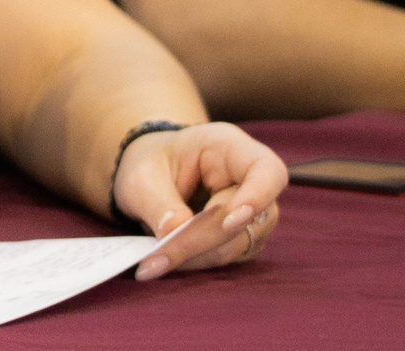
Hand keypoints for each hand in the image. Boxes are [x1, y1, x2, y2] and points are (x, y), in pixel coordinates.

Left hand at [116, 121, 286, 278]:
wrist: (151, 175)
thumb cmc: (150, 165)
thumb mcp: (141, 176)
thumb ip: (157, 202)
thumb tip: (173, 232)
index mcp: (230, 148)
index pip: (267, 171)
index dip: (257, 197)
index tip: (229, 221)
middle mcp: (251, 182)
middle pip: (249, 218)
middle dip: (203, 239)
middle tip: (159, 256)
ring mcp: (253, 214)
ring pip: (240, 244)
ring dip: (199, 255)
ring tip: (156, 258)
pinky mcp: (243, 238)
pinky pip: (228, 256)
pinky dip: (198, 261)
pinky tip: (168, 259)